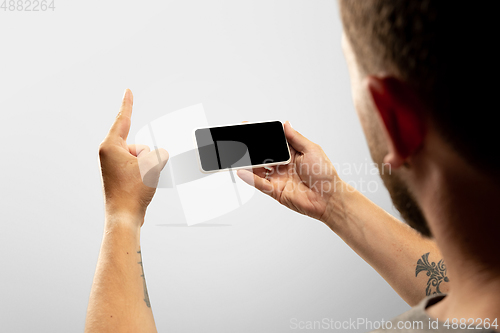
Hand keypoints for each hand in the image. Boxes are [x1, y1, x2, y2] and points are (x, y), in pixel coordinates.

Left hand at [98, 89, 168, 223]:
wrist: (124, 217)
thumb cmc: (131, 193)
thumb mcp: (152, 166)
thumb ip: (159, 153)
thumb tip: (157, 156)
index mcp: (110, 146)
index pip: (123, 120)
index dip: (128, 104)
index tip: (128, 91)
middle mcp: (109, 154)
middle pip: (139, 145)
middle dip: (147, 157)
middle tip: (142, 175)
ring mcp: (113, 166)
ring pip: (141, 157)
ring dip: (147, 168)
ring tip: (140, 183)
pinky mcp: (119, 176)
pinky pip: (139, 168)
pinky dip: (144, 175)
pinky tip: (141, 186)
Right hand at [237, 122, 342, 222]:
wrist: (328, 198)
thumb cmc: (325, 174)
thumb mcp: (312, 149)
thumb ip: (296, 138)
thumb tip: (285, 124)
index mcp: (292, 154)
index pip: (273, 143)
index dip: (263, 136)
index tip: (251, 128)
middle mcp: (283, 166)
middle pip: (263, 155)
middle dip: (252, 149)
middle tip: (240, 141)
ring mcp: (278, 178)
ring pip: (258, 169)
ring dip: (248, 162)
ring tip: (237, 155)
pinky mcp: (275, 191)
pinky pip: (260, 183)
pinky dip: (250, 178)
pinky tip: (242, 171)